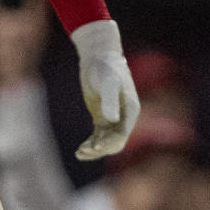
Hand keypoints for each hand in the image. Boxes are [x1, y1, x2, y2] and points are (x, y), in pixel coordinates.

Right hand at [0, 0, 49, 87]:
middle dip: (25, 0)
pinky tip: (7, 32)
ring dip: (21, 16)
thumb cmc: (8, 51)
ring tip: (10, 12)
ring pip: (30, 21)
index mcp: (36, 14)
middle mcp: (40, 26)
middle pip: (35, 7)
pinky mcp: (28, 50)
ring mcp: (36, 39)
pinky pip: (24, 34)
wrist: (10, 77)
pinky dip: (17, 30)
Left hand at [71, 19, 140, 158]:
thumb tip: (112, 120)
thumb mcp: (107, 82)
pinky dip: (91, 144)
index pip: (122, 135)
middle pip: (115, 142)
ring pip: (107, 142)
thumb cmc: (105, 67)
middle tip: (83, 152)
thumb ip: (110, 100)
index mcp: (131, 110)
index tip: (94, 147)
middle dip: (101, 150)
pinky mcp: (102, 117)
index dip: (109, 144)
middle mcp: (125, 117)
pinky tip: (80, 150)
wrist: (98, 56)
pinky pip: (99, 137)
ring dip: (95, 150)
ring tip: (79, 153)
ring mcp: (114, 118)